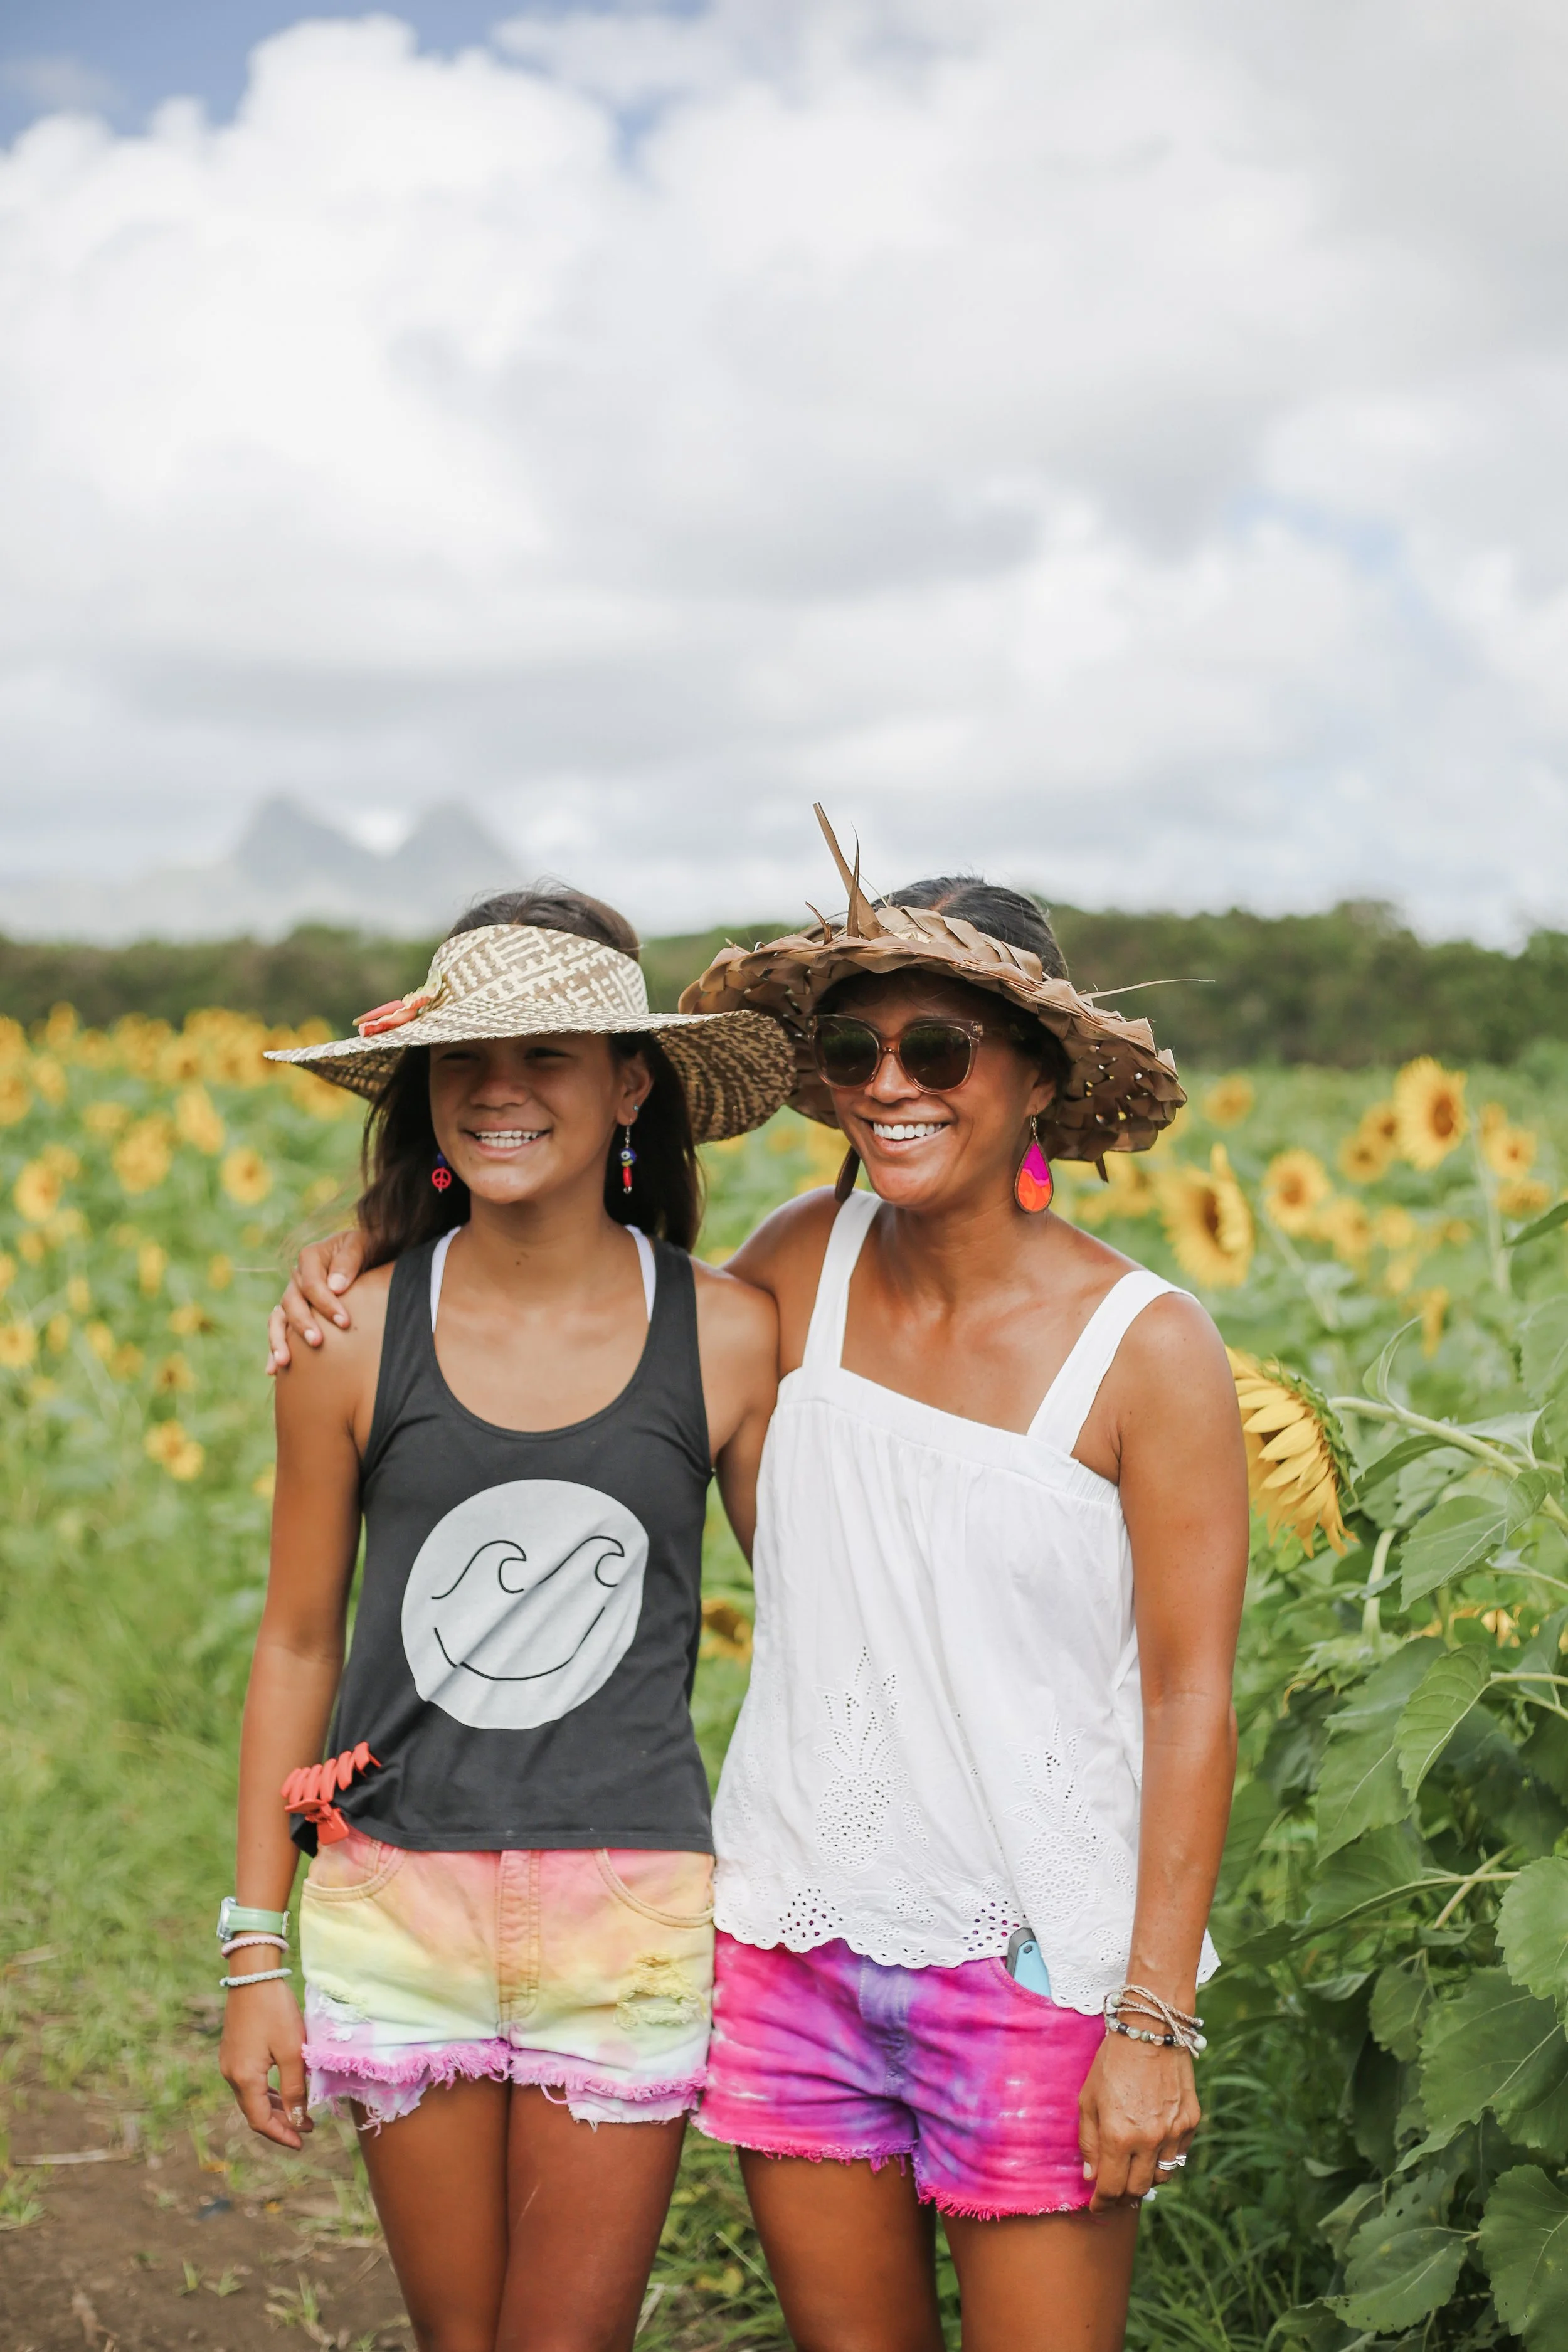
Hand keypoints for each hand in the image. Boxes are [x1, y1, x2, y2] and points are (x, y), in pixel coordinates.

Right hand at [219, 1977, 313, 2148]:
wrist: (253, 1975)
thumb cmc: (275, 2010)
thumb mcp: (292, 2050)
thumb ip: (295, 2088)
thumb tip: (298, 2119)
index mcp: (244, 2078)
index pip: (261, 2120)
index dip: (282, 2134)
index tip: (302, 2142)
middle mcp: (231, 2074)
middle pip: (255, 2112)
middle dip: (281, 2123)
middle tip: (307, 2128)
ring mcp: (230, 2063)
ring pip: (252, 2098)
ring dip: (276, 2108)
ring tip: (301, 2113)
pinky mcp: (234, 2052)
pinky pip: (250, 2082)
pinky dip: (268, 2092)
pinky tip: (285, 2091)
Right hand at [266, 1229, 365, 1373]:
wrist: (370, 1253)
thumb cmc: (368, 1247)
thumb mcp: (362, 1245)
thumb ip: (349, 1261)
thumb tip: (336, 1287)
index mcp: (311, 1258)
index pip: (312, 1284)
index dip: (325, 1304)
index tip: (344, 1322)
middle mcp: (298, 1277)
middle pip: (292, 1302)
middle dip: (303, 1324)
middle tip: (316, 1342)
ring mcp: (295, 1296)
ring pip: (279, 1318)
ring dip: (279, 1340)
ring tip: (284, 1362)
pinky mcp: (296, 1313)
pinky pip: (279, 1330)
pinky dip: (274, 1349)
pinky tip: (273, 1370)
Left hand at [1078, 2032, 1198, 2211]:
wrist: (1151, 2029)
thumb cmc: (1112, 2062)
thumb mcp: (1088, 2099)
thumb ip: (1089, 2140)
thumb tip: (1092, 2176)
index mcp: (1119, 2136)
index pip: (1112, 2188)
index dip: (1102, 2203)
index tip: (1096, 2206)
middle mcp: (1150, 2140)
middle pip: (1138, 2189)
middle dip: (1122, 2196)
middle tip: (1113, 2193)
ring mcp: (1175, 2132)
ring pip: (1162, 2177)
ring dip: (1146, 2180)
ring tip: (1133, 2173)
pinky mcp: (1191, 2121)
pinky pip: (1179, 2155)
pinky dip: (1165, 2160)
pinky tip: (1153, 2151)